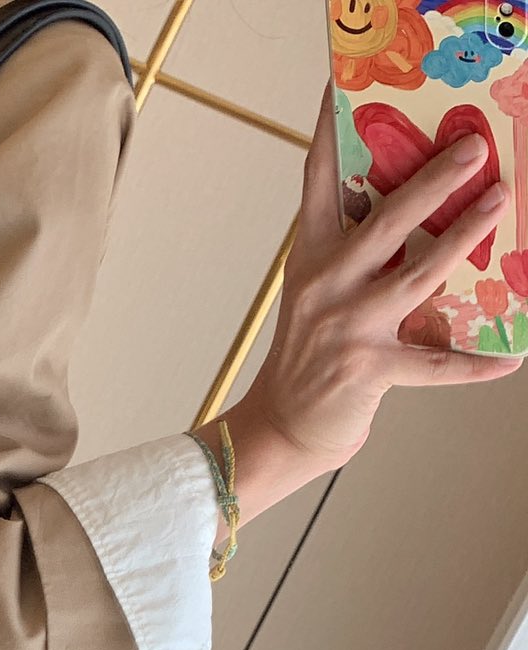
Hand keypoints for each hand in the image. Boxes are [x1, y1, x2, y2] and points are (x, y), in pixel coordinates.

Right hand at [204, 82, 521, 529]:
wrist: (282, 427)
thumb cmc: (311, 356)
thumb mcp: (322, 293)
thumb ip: (358, 252)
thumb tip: (417, 209)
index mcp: (312, 259)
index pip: (317, 182)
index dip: (326, 129)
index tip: (339, 84)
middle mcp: (326, 287)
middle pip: (385, 222)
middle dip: (433, 180)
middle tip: (474, 147)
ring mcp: (348, 329)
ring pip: (417, 275)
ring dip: (464, 237)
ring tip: (500, 203)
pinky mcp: (369, 371)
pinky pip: (436, 365)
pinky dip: (476, 365)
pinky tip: (510, 357)